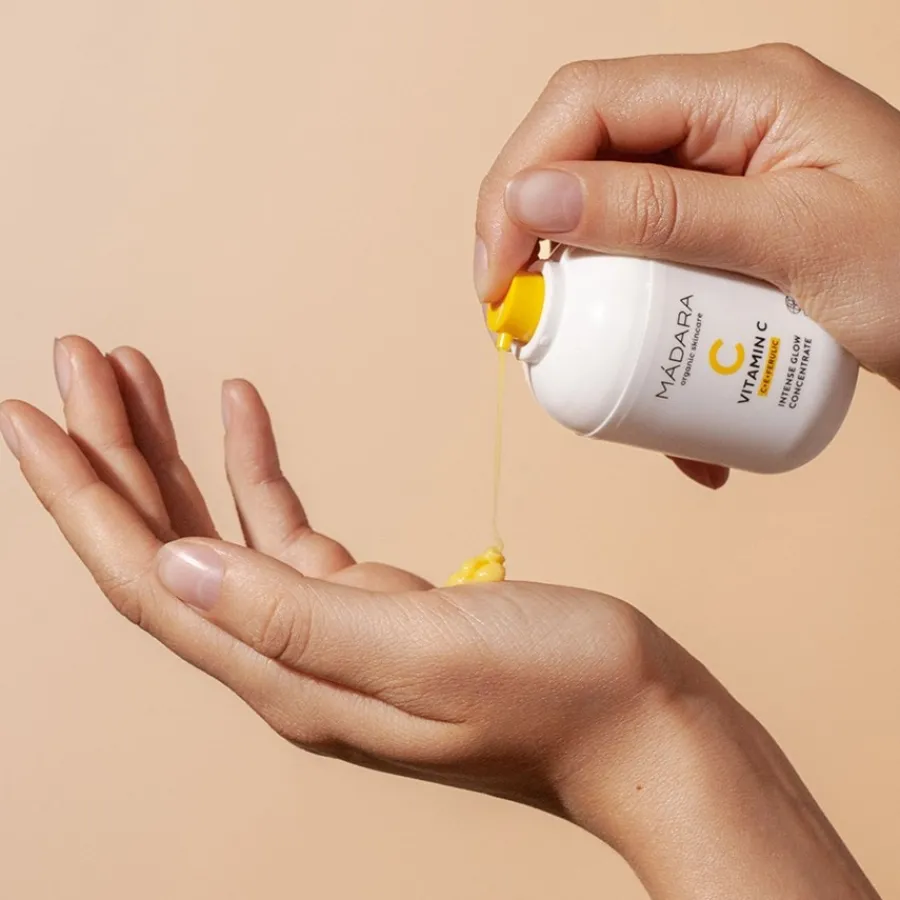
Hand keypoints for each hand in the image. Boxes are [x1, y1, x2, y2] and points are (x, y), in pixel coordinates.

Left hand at [0, 337, 879, 898]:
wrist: (639, 721)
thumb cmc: (555, 692)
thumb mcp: (422, 651)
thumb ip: (292, 617)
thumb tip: (176, 570)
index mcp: (289, 672)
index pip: (148, 577)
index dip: (80, 498)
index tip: (31, 415)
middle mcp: (290, 654)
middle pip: (167, 544)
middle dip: (111, 450)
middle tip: (77, 361)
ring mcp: (328, 626)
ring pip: (216, 526)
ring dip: (171, 450)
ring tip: (135, 374)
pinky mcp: (370, 600)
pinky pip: (286, 523)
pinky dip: (256, 463)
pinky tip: (243, 413)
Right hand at [475, 43, 899, 487]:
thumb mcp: (792, 242)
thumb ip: (659, 211)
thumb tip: (531, 198)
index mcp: (742, 93)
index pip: (585, 104)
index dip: (518, 182)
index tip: (499, 276)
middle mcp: (720, 124)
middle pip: (580, 160)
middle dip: (536, 245)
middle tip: (526, 327)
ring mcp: (719, 180)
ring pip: (605, 223)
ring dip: (587, 304)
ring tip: (592, 378)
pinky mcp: (719, 235)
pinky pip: (646, 270)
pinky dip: (633, 338)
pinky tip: (657, 405)